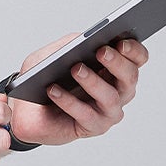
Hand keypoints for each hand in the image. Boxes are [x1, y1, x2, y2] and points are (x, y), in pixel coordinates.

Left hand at [5, 33, 148, 146]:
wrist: (27, 110)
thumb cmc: (45, 78)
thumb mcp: (54, 54)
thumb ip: (70, 44)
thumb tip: (84, 38)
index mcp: (116, 69)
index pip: (138, 58)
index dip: (134, 50)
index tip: (121, 42)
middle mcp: (119, 91)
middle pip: (129, 76)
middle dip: (117, 63)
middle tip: (101, 51)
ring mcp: (108, 111)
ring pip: (109, 97)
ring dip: (92, 81)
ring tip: (75, 69)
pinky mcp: (93, 127)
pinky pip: (85, 114)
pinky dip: (69, 101)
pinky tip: (54, 90)